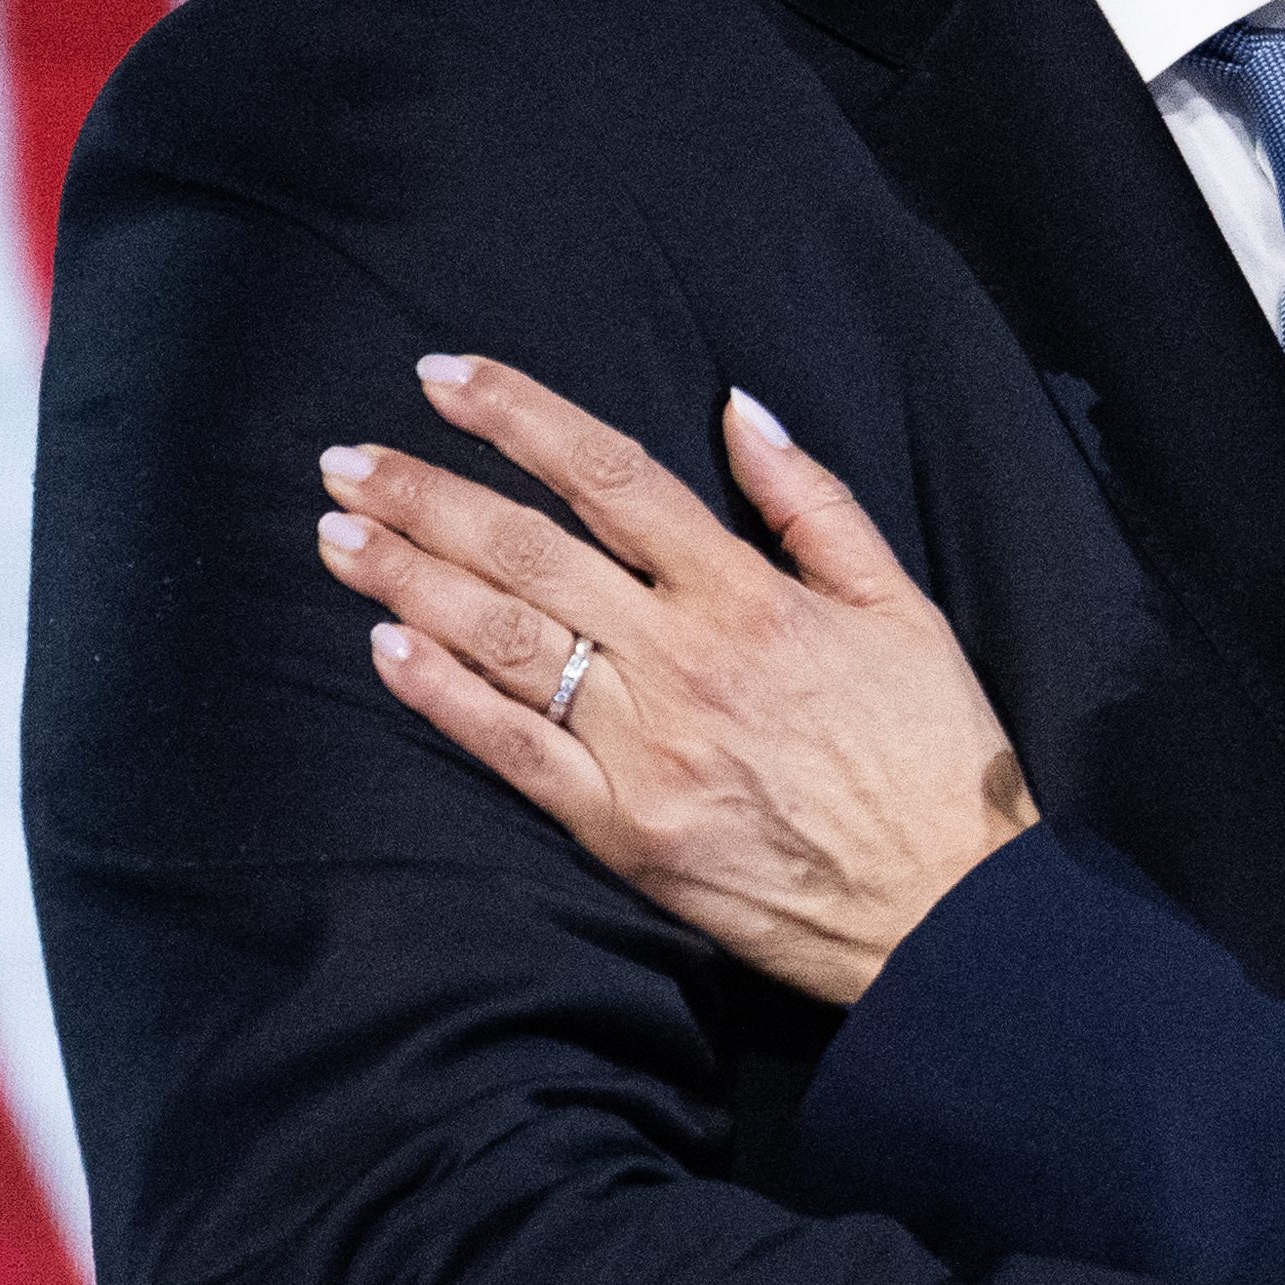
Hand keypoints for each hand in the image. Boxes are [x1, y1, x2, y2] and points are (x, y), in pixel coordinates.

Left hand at [314, 357, 1033, 1005]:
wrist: (945, 908)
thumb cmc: (932, 754)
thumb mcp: (903, 606)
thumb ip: (814, 503)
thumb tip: (736, 408)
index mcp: (751, 595)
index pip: (613, 477)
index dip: (520, 415)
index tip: (445, 376)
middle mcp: (685, 660)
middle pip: (529, 552)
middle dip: (427, 496)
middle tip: (346, 460)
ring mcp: (646, 748)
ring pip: (504, 641)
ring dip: (409, 581)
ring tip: (338, 535)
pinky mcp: (624, 829)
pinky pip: (514, 752)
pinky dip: (445, 697)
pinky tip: (386, 649)